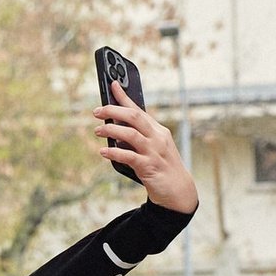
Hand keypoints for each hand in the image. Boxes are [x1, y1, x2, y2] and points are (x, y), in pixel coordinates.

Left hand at [94, 84, 198, 212]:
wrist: (178, 191)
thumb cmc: (162, 168)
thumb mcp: (153, 148)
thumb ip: (138, 139)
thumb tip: (116, 134)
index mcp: (158, 131)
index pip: (139, 109)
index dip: (124, 97)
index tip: (112, 85)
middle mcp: (157, 138)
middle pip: (134, 117)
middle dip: (113, 111)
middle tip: (97, 112)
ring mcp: (153, 152)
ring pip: (130, 134)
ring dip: (111, 130)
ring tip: (97, 131)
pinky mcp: (149, 167)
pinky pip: (129, 156)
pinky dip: (114, 153)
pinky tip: (103, 152)